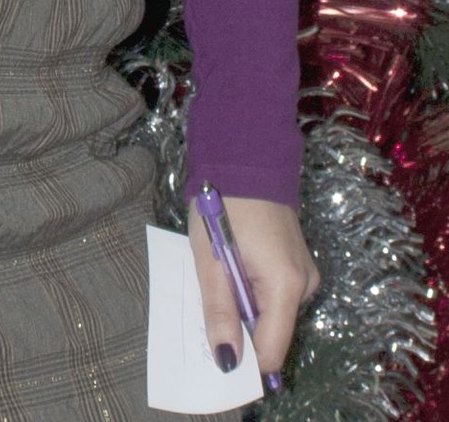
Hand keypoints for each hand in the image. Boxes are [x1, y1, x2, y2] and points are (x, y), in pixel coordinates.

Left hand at [188, 193, 318, 386]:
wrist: (247, 155)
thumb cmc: (223, 203)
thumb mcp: (210, 258)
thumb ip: (220, 311)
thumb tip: (227, 361)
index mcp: (286, 285)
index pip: (271, 351)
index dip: (243, 360)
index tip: (215, 352)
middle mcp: (306, 285)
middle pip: (272, 333)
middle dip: (240, 329)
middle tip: (210, 303)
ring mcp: (306, 273)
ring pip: (273, 314)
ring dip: (245, 306)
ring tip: (221, 275)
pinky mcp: (300, 264)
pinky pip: (276, 294)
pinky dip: (254, 291)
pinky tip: (236, 267)